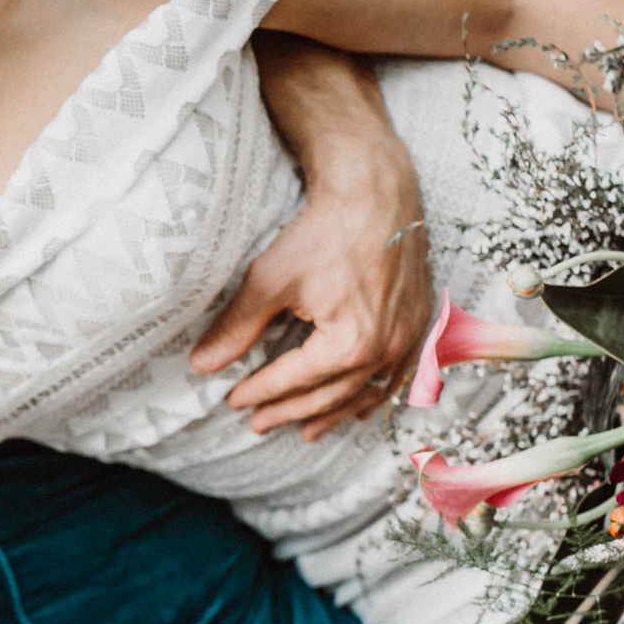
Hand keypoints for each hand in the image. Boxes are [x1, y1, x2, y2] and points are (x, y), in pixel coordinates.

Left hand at [191, 166, 435, 441]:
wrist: (377, 191)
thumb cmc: (325, 230)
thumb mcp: (270, 280)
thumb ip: (237, 327)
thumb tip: (202, 364)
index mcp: (350, 345)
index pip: (293, 381)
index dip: (259, 393)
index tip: (233, 401)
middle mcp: (386, 350)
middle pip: (329, 396)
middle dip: (290, 411)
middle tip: (257, 422)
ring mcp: (409, 340)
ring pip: (365, 394)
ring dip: (332, 414)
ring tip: (304, 432)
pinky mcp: (421, 324)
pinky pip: (396, 376)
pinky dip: (372, 396)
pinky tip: (359, 408)